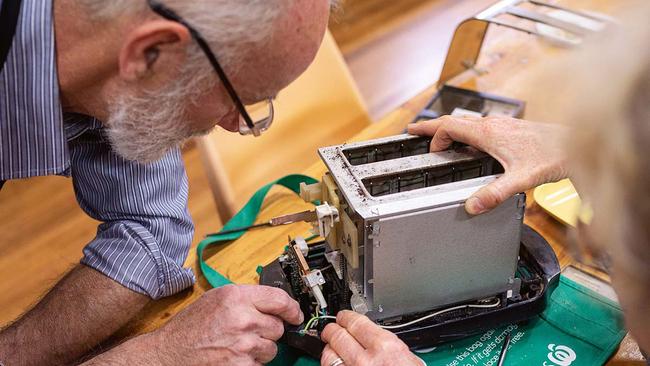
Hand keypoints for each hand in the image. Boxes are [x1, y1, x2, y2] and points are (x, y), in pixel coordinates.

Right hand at [152, 284, 302, 364]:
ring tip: (237, 345)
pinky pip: (260, 364)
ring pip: (272, 348)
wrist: (169, 354)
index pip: (279, 299)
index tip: (295, 314)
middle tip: (249, 332)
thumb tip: (271, 301)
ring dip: (260, 349)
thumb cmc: (190, 328)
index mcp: (236, 297)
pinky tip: (234, 357)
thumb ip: (244, 297)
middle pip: (278, 326)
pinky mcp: (242, 365)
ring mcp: (243, 344)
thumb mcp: (216, 299)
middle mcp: (242, 319)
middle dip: (268, 331)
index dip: (292, 308)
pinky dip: (251, 363)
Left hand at [320, 311, 421, 365]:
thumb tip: (372, 337)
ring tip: (332, 348)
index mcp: (386, 349)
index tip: (343, 317)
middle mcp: (365, 362)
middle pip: (337, 335)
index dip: (346, 317)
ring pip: (328, 356)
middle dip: (333, 331)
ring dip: (329, 350)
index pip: (356, 323)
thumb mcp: (410, 361)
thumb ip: (388, 347)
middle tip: (332, 330)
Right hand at [408, 116, 568, 214]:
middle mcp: (493, 124)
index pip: (449, 126)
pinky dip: (466, 132)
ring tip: (440, 139)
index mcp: (489, 133)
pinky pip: (480, 126)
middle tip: (416, 132)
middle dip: (432, 127)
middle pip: (454, 121)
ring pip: (468, 122)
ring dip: (450, 129)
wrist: (578, 144)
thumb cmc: (554, 156)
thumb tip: (471, 206)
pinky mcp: (511, 128)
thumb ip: (494, 194)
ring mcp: (503, 124)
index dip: (430, 133)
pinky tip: (473, 145)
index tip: (418, 139)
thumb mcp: (521, 180)